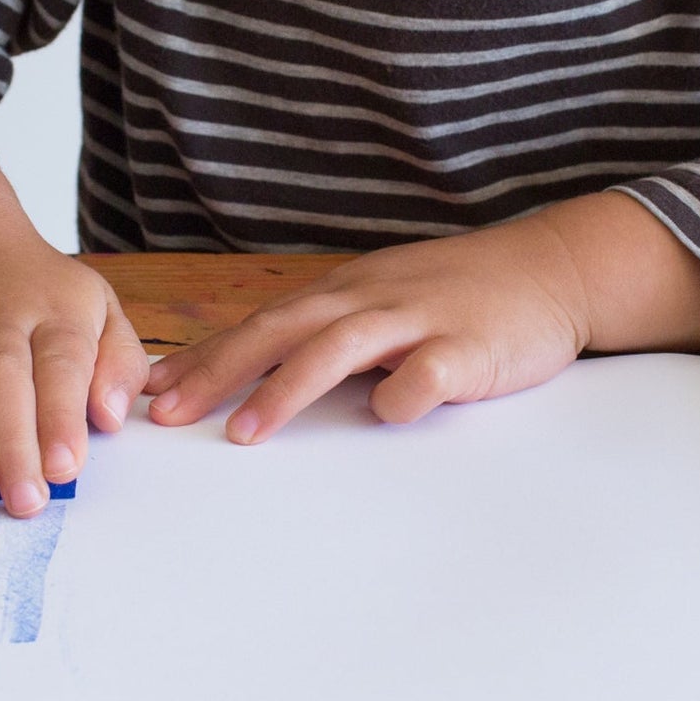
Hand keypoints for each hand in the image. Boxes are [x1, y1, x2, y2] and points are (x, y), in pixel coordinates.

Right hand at [0, 227, 150, 515]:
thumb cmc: (39, 293)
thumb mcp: (100, 309)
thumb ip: (119, 364)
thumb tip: (110, 416)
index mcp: (55, 307)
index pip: (61, 362)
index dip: (62, 415)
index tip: (65, 466)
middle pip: (2, 374)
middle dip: (12, 441)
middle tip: (24, 498)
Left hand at [146, 193, 699, 443]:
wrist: (548, 269)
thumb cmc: (455, 296)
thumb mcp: (379, 304)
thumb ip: (323, 337)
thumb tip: (248, 378)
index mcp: (343, 294)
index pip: (259, 325)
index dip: (203, 359)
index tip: (151, 396)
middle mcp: (369, 299)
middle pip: (279, 331)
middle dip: (218, 371)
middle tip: (169, 414)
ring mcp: (418, 319)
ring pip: (338, 348)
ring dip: (286, 388)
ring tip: (245, 432)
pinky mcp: (467, 345)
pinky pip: (427, 373)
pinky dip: (401, 395)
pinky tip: (385, 418)